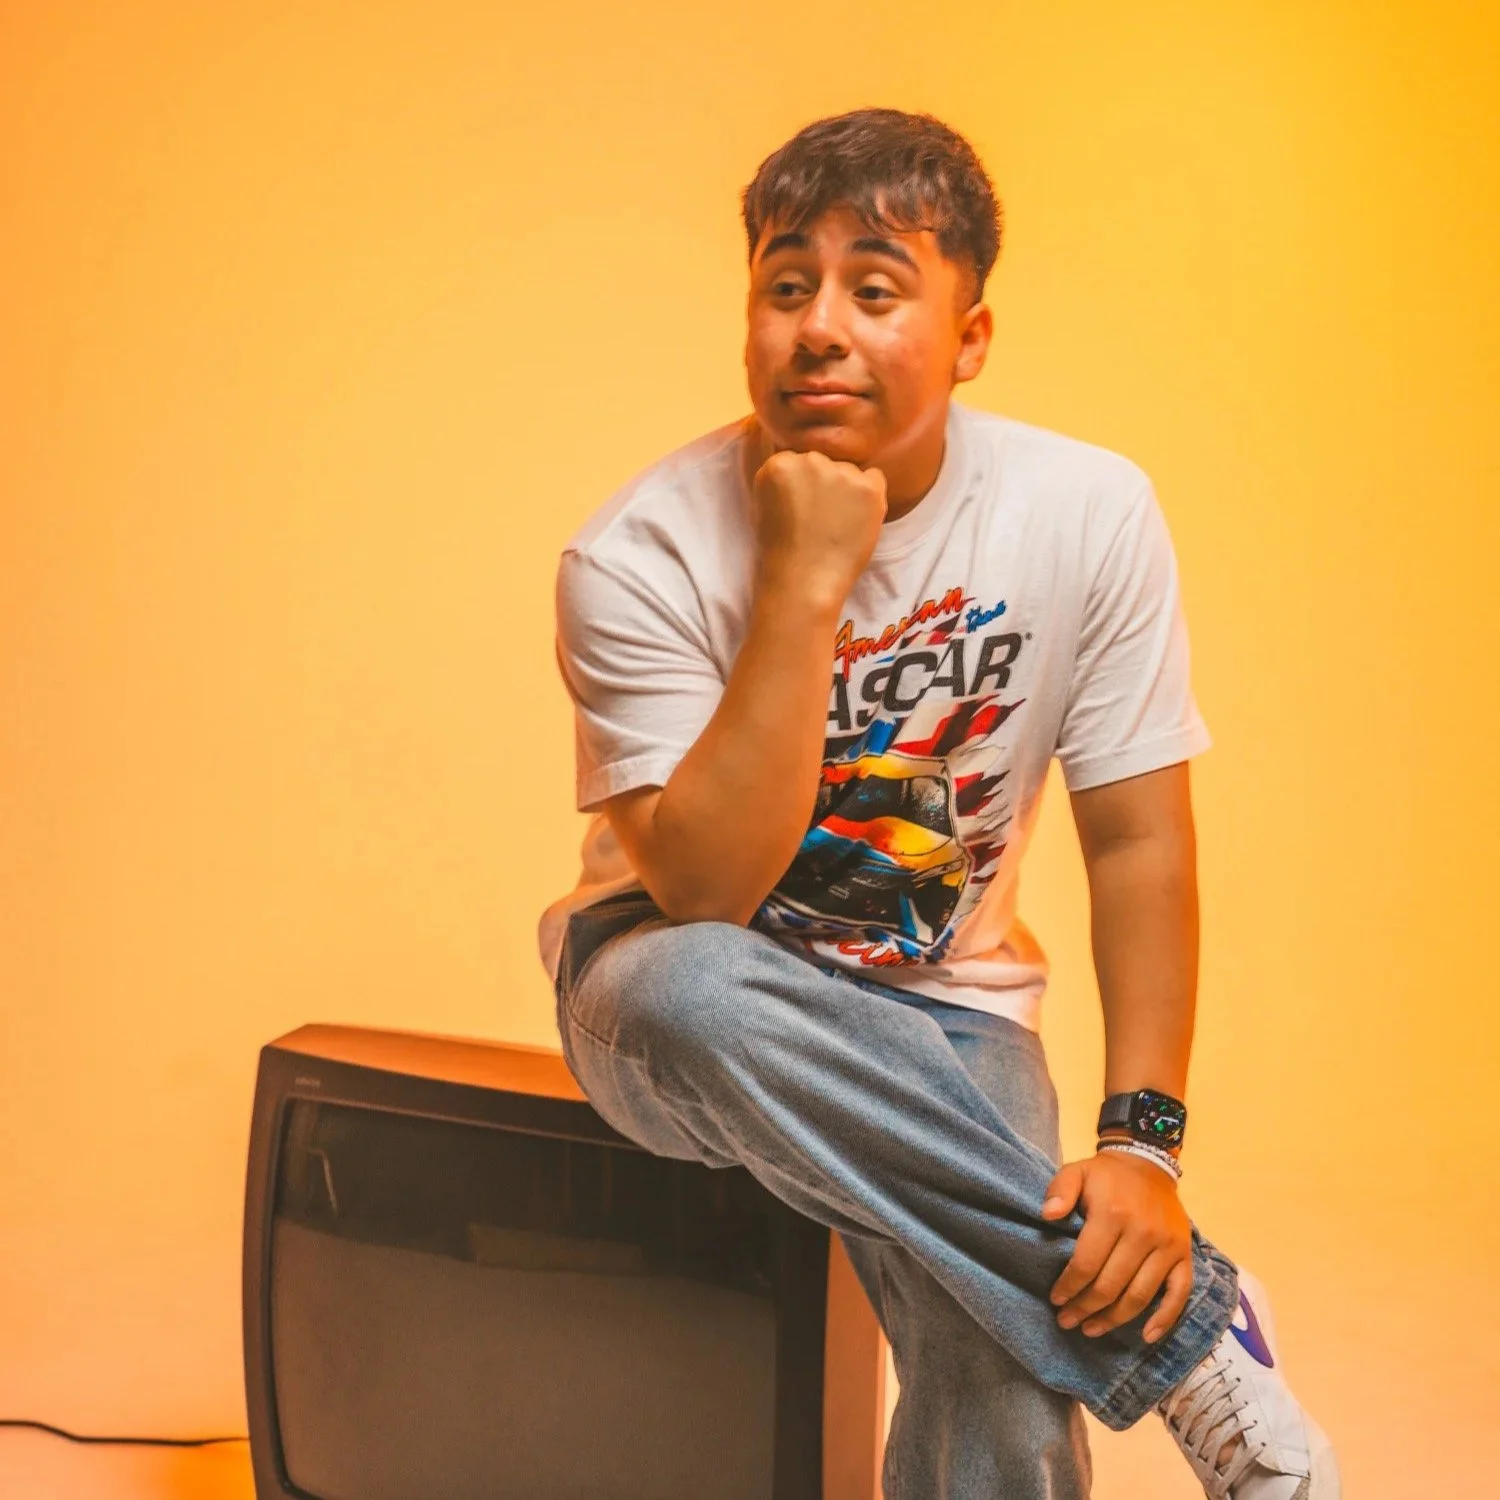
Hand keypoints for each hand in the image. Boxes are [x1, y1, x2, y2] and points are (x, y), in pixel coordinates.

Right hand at [748, 447, 887, 612]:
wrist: (805, 581)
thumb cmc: (781, 551)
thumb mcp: (763, 506)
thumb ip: (782, 480)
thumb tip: (800, 466)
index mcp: (780, 464)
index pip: (799, 461)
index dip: (803, 486)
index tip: (802, 508)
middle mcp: (810, 460)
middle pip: (825, 462)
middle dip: (825, 484)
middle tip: (821, 518)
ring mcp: (841, 472)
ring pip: (850, 472)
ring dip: (847, 491)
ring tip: (838, 525)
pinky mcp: (869, 488)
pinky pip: (875, 479)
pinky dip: (871, 496)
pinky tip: (857, 520)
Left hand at [1039, 1149, 1192, 1342]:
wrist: (1148, 1165)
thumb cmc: (1106, 1176)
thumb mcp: (1077, 1171)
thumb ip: (1060, 1190)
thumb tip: (1047, 1216)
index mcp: (1113, 1213)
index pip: (1087, 1263)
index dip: (1069, 1286)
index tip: (1056, 1300)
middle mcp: (1143, 1233)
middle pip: (1111, 1285)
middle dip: (1085, 1308)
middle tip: (1067, 1321)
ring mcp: (1167, 1247)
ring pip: (1140, 1296)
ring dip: (1114, 1319)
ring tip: (1091, 1330)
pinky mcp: (1184, 1256)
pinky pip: (1179, 1294)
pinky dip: (1164, 1319)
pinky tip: (1146, 1336)